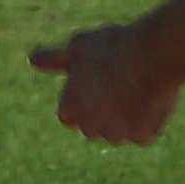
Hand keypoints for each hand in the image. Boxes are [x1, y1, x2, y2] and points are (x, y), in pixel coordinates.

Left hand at [29, 23, 184, 145]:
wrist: (151, 55)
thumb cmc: (110, 47)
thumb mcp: (77, 46)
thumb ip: (54, 58)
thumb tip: (32, 59)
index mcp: (68, 112)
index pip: (73, 111)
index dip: (86, 92)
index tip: (98, 75)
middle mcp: (89, 130)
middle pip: (96, 123)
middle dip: (105, 108)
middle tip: (118, 78)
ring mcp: (118, 135)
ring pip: (121, 128)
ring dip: (127, 114)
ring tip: (137, 84)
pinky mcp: (143, 137)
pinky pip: (144, 130)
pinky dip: (148, 118)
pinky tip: (152, 96)